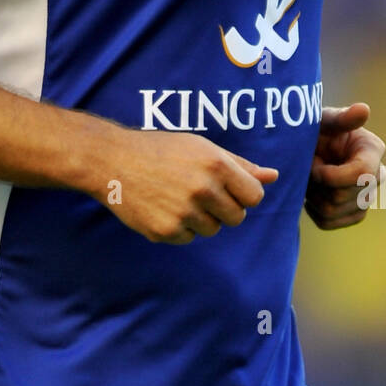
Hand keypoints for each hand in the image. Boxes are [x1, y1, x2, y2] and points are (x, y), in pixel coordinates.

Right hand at [96, 129, 278, 244]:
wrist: (112, 160)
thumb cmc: (161, 150)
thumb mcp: (201, 147)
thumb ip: (240, 164)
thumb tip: (273, 176)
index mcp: (216, 164)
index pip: (255, 196)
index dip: (243, 193)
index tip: (228, 188)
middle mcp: (202, 189)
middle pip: (237, 217)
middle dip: (224, 208)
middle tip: (200, 192)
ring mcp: (183, 213)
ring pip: (212, 230)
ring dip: (201, 218)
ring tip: (178, 197)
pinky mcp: (165, 231)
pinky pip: (188, 238)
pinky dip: (179, 227)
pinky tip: (163, 207)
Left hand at [304, 102, 385, 229]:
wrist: (306, 146)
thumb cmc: (315, 128)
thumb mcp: (323, 120)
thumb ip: (341, 118)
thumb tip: (364, 109)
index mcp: (373, 150)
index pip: (362, 175)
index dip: (331, 176)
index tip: (313, 167)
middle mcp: (376, 175)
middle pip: (342, 196)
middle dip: (316, 184)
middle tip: (306, 168)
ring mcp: (367, 198)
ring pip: (332, 211)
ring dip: (311, 195)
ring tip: (308, 177)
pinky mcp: (353, 214)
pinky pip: (327, 222)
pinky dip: (311, 210)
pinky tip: (311, 192)